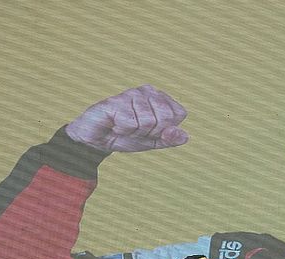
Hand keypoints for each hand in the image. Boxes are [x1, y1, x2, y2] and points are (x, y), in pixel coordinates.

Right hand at [66, 85, 188, 151]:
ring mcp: (131, 94)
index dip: (167, 129)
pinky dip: (123, 130)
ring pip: (148, 122)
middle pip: (165, 118)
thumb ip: (171, 139)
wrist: (99, 141)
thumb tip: (185, 136)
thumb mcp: (154, 141)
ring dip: (135, 132)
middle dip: (152, 132)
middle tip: (137, 129)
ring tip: (124, 127)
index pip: (179, 114)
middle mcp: (148, 91)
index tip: (152, 130)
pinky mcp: (116, 101)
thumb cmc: (128, 136)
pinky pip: (131, 124)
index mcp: (160, 98)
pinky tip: (115, 124)